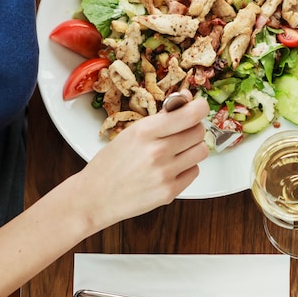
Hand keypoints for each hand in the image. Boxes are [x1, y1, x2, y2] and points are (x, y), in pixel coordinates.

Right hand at [77, 91, 209, 228]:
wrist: (95, 197)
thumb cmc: (111, 163)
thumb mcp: (131, 132)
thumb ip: (162, 117)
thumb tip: (187, 99)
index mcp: (145, 131)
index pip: (191, 114)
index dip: (200, 108)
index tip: (199, 107)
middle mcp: (157, 152)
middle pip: (199, 132)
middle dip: (193, 129)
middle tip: (181, 133)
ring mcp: (165, 173)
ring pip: (202, 151)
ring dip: (192, 149)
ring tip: (175, 152)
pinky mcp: (170, 192)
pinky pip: (194, 171)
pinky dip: (186, 168)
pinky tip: (170, 169)